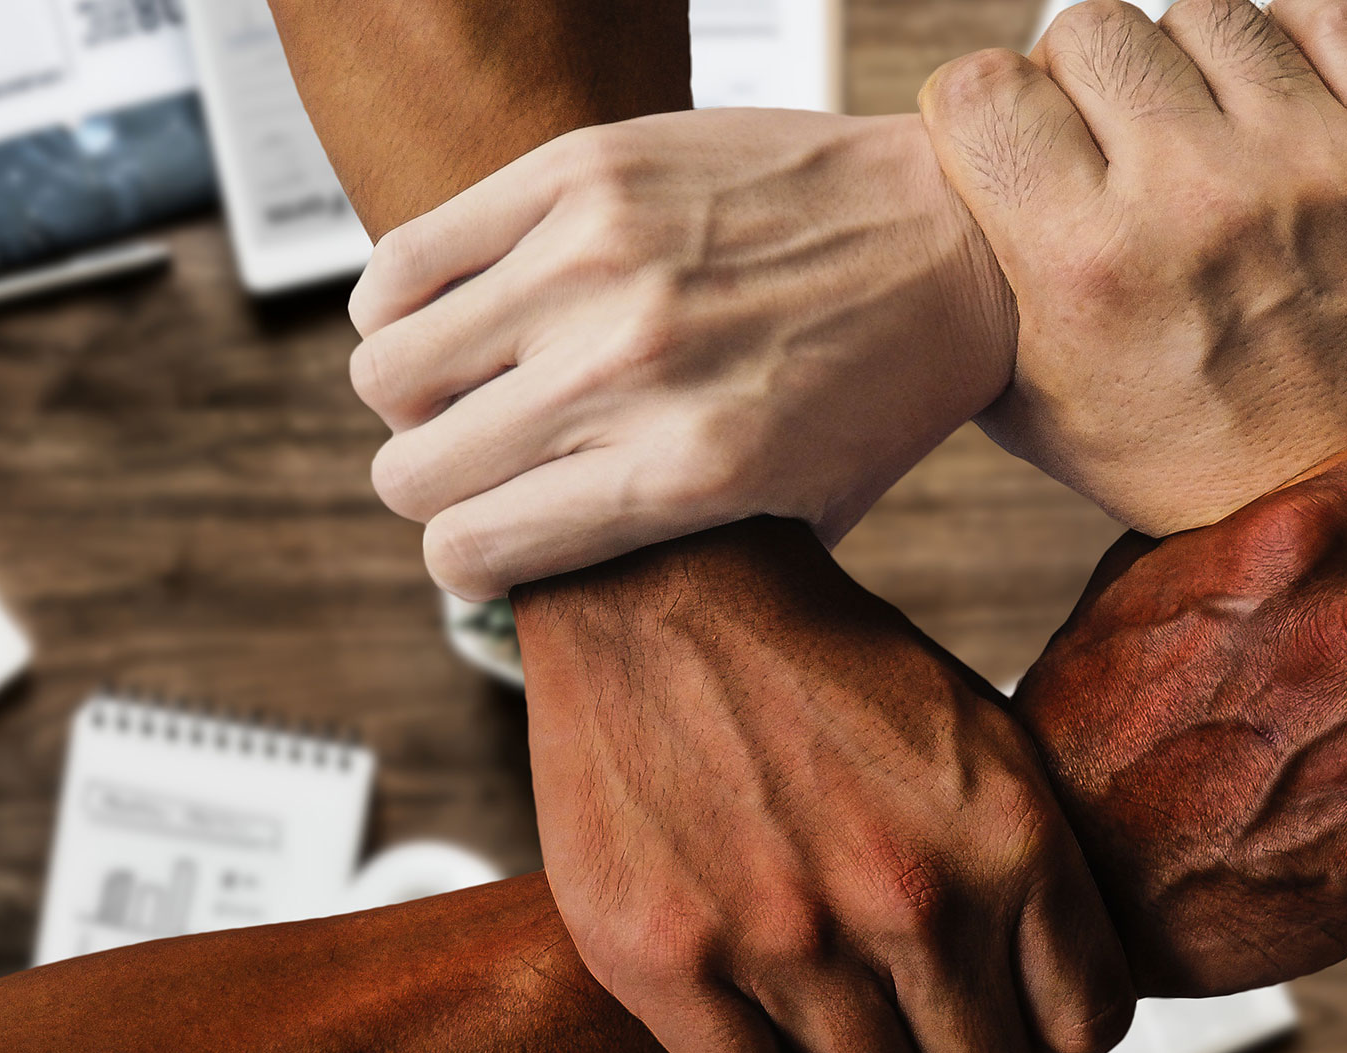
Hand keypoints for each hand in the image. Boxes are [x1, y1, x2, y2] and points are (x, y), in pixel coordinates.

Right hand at [345, 110, 1013, 600]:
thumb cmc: (887, 381)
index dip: (467, 560)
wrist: (960, 236)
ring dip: (416, 392)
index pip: (473, 548)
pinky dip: (403, 298)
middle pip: (413, 468)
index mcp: (685, 472)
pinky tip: (459, 308)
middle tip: (481, 463)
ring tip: (473, 383)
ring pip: (387, 364)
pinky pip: (407, 257)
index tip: (486, 545)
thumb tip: (558, 587)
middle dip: (435, 483)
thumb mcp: (804, 511)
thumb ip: (679, 555)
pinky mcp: (581, 171)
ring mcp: (598, 261)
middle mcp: (630, 370)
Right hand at [514, 519, 1131, 1052]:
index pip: (1081, 1027)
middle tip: (928, 1016)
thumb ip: (1028, 874)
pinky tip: (770, 1011)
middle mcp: (912, 901)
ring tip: (847, 1001)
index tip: (1015, 1016)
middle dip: (963, 1050)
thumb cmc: (827, 668)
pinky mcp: (668, 963)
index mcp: (1010, 840)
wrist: (664, 588)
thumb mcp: (980, 740)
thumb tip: (1058, 1012)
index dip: (1051, 1034)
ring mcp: (787, 941)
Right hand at [919, 0, 1346, 534]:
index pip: (983, 88)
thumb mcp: (1043, 409)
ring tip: (1203, 131)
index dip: (986, 109)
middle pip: (1090, 29)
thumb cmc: (1196, 460)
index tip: (1012, 140)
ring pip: (1205, 12)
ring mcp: (1314, 163)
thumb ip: (977, 295)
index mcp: (1090, 267)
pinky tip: (1279, 113)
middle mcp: (1198, 200)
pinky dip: (1292, 49)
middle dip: (1082, 80)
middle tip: (1111, 141)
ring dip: (1188, 62)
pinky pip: (1327, 16)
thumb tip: (923, 208)